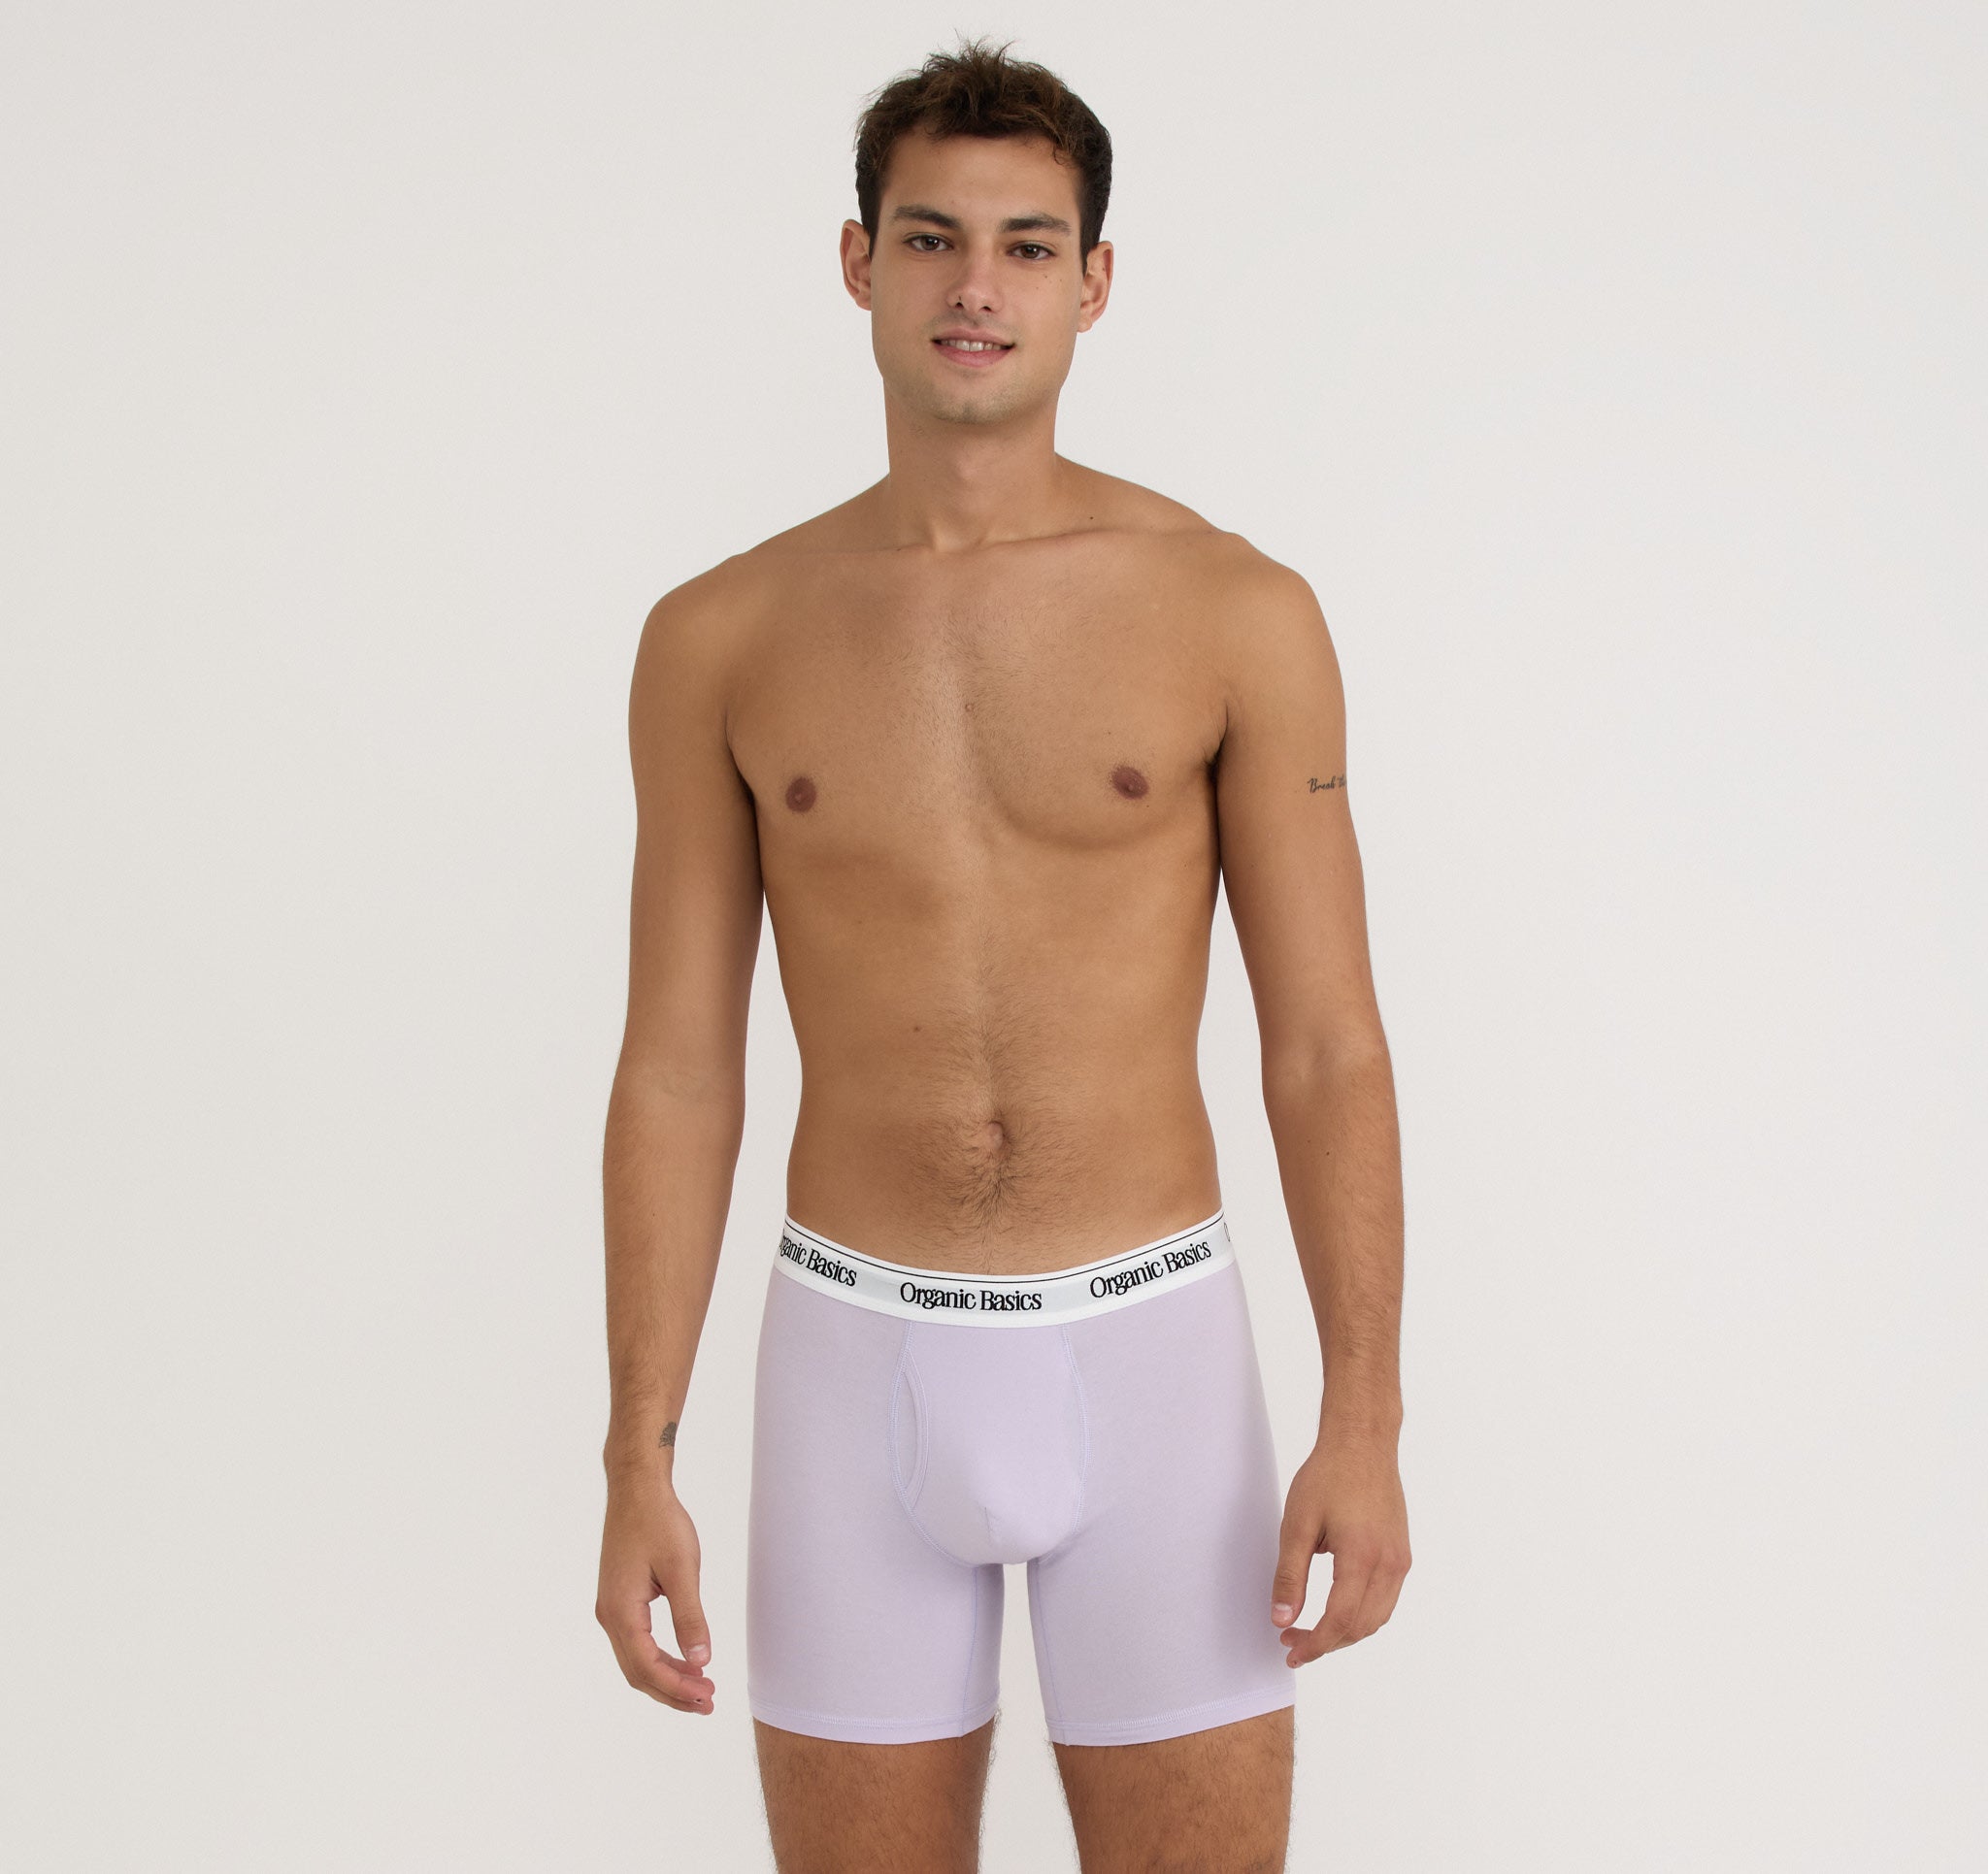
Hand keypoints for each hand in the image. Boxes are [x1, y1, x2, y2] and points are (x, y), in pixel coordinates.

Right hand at [596, 1480, 716, 1713]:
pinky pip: (636, 1643)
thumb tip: (701, 1660)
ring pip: (636, 1660)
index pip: (647, 1666)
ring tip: (701, 1688)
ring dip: (667, 1678)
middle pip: (638, 1672)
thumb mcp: (682, 1568)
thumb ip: (690, 1616)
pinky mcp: (620, 1600)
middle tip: (708, 1702)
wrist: (637, 1489)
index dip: (677, 1688)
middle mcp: (609, 1615)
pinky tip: (685, 1660)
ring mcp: (611, 1609)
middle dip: (672, 1691)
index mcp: (621, 1611)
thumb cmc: (659, 1522)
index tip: (707, 1697)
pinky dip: (660, 1658)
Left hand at [1270, 1431, 1410, 1664]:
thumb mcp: (1297, 1524)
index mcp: (1362, 1557)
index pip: (1340, 1621)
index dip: (1315, 1645)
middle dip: (1327, 1643)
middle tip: (1292, 1639)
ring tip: (1312, 1629)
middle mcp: (1389, 1564)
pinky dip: (1363, 1614)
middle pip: (1361, 1626)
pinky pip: (1386, 1599)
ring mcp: (1400, 1559)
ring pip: (1377, 1617)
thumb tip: (1282, 1619)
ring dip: (1346, 1631)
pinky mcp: (1402, 1553)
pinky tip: (1337, 1607)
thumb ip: (1290, 1575)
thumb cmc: (1329, 1475)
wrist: (1363, 1443)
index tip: (1291, 1652)